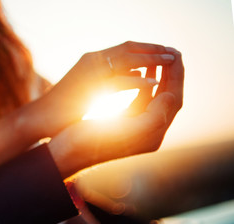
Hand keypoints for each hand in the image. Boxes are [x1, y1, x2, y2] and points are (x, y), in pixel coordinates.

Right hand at [48, 48, 183, 177]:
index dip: (177, 76)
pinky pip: (140, 100)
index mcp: (151, 136)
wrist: (65, 153)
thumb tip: (171, 95)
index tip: (177, 55)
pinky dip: (144, 85)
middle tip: (174, 52)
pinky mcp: (123, 123)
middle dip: (171, 74)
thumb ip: (153, 115)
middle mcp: (147, 132)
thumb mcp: (124, 130)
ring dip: (159, 77)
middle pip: (166, 98)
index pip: (172, 100)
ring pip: (154, 98)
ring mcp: (136, 127)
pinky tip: (142, 72)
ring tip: (160, 58)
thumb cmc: (88, 142)